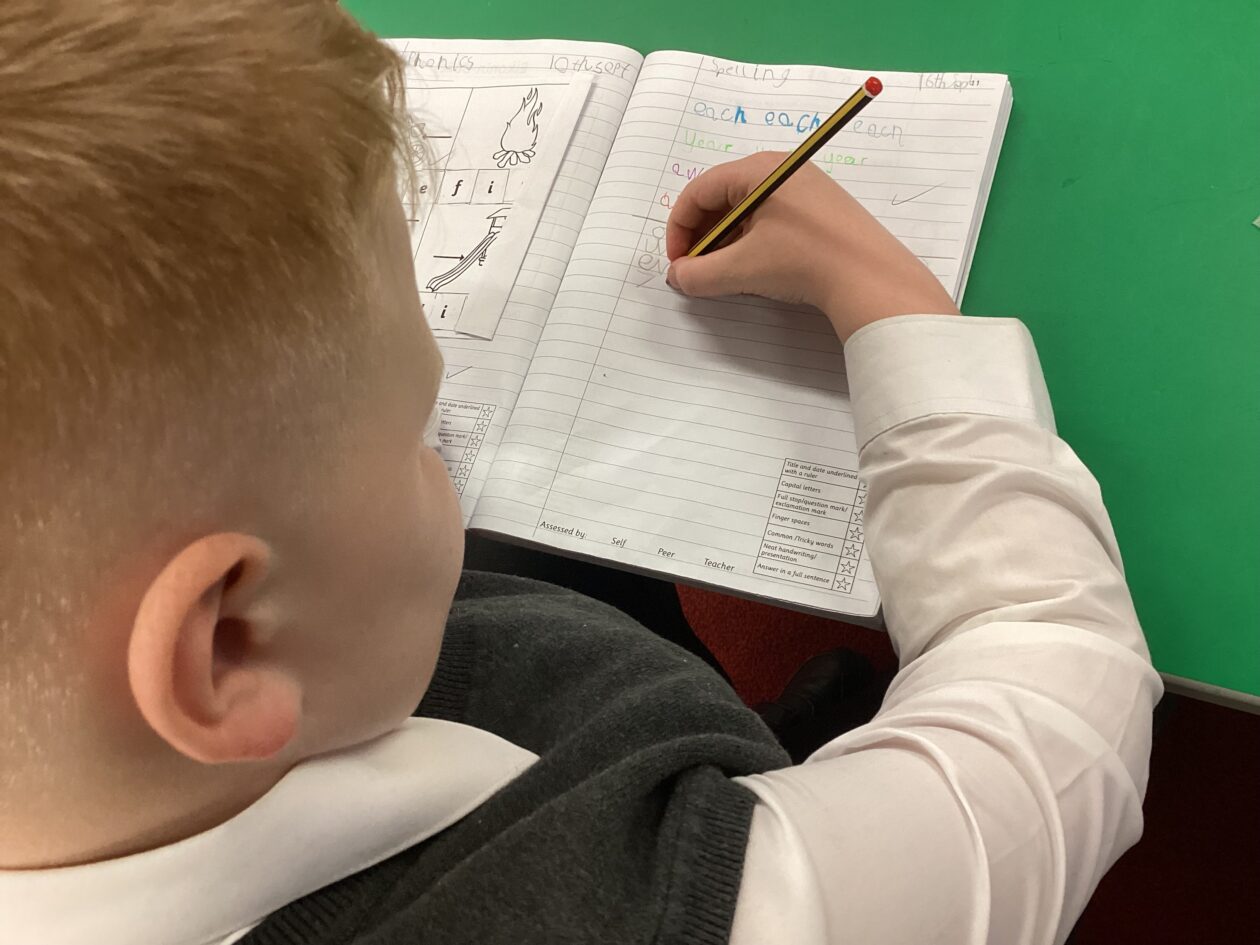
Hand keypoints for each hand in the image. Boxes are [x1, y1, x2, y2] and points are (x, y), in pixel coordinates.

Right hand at [665, 152, 959, 339]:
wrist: (870, 278)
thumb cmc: (804, 263)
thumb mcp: (741, 270)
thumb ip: (698, 274)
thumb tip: (678, 276)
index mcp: (758, 170)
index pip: (699, 191)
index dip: (679, 229)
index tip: (678, 263)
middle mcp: (780, 168)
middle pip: (722, 197)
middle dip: (702, 236)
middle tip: (697, 270)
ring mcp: (804, 186)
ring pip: (746, 209)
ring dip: (726, 241)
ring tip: (724, 274)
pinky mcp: (819, 207)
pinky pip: (771, 217)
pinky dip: (752, 240)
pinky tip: (755, 268)